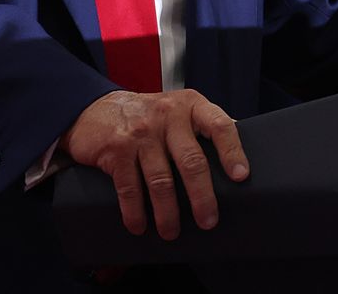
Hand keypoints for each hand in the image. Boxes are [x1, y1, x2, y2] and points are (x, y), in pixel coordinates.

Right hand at [63, 89, 249, 239]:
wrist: (97, 108)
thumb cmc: (149, 116)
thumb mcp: (180, 109)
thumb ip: (205, 126)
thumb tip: (240, 155)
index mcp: (190, 105)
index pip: (218, 126)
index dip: (232, 152)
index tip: (240, 177)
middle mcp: (167, 116)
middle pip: (191, 161)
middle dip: (202, 197)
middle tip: (208, 221)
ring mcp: (141, 133)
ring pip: (161, 181)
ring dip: (167, 213)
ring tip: (171, 232)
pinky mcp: (117, 149)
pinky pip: (129, 188)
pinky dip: (135, 212)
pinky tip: (139, 225)